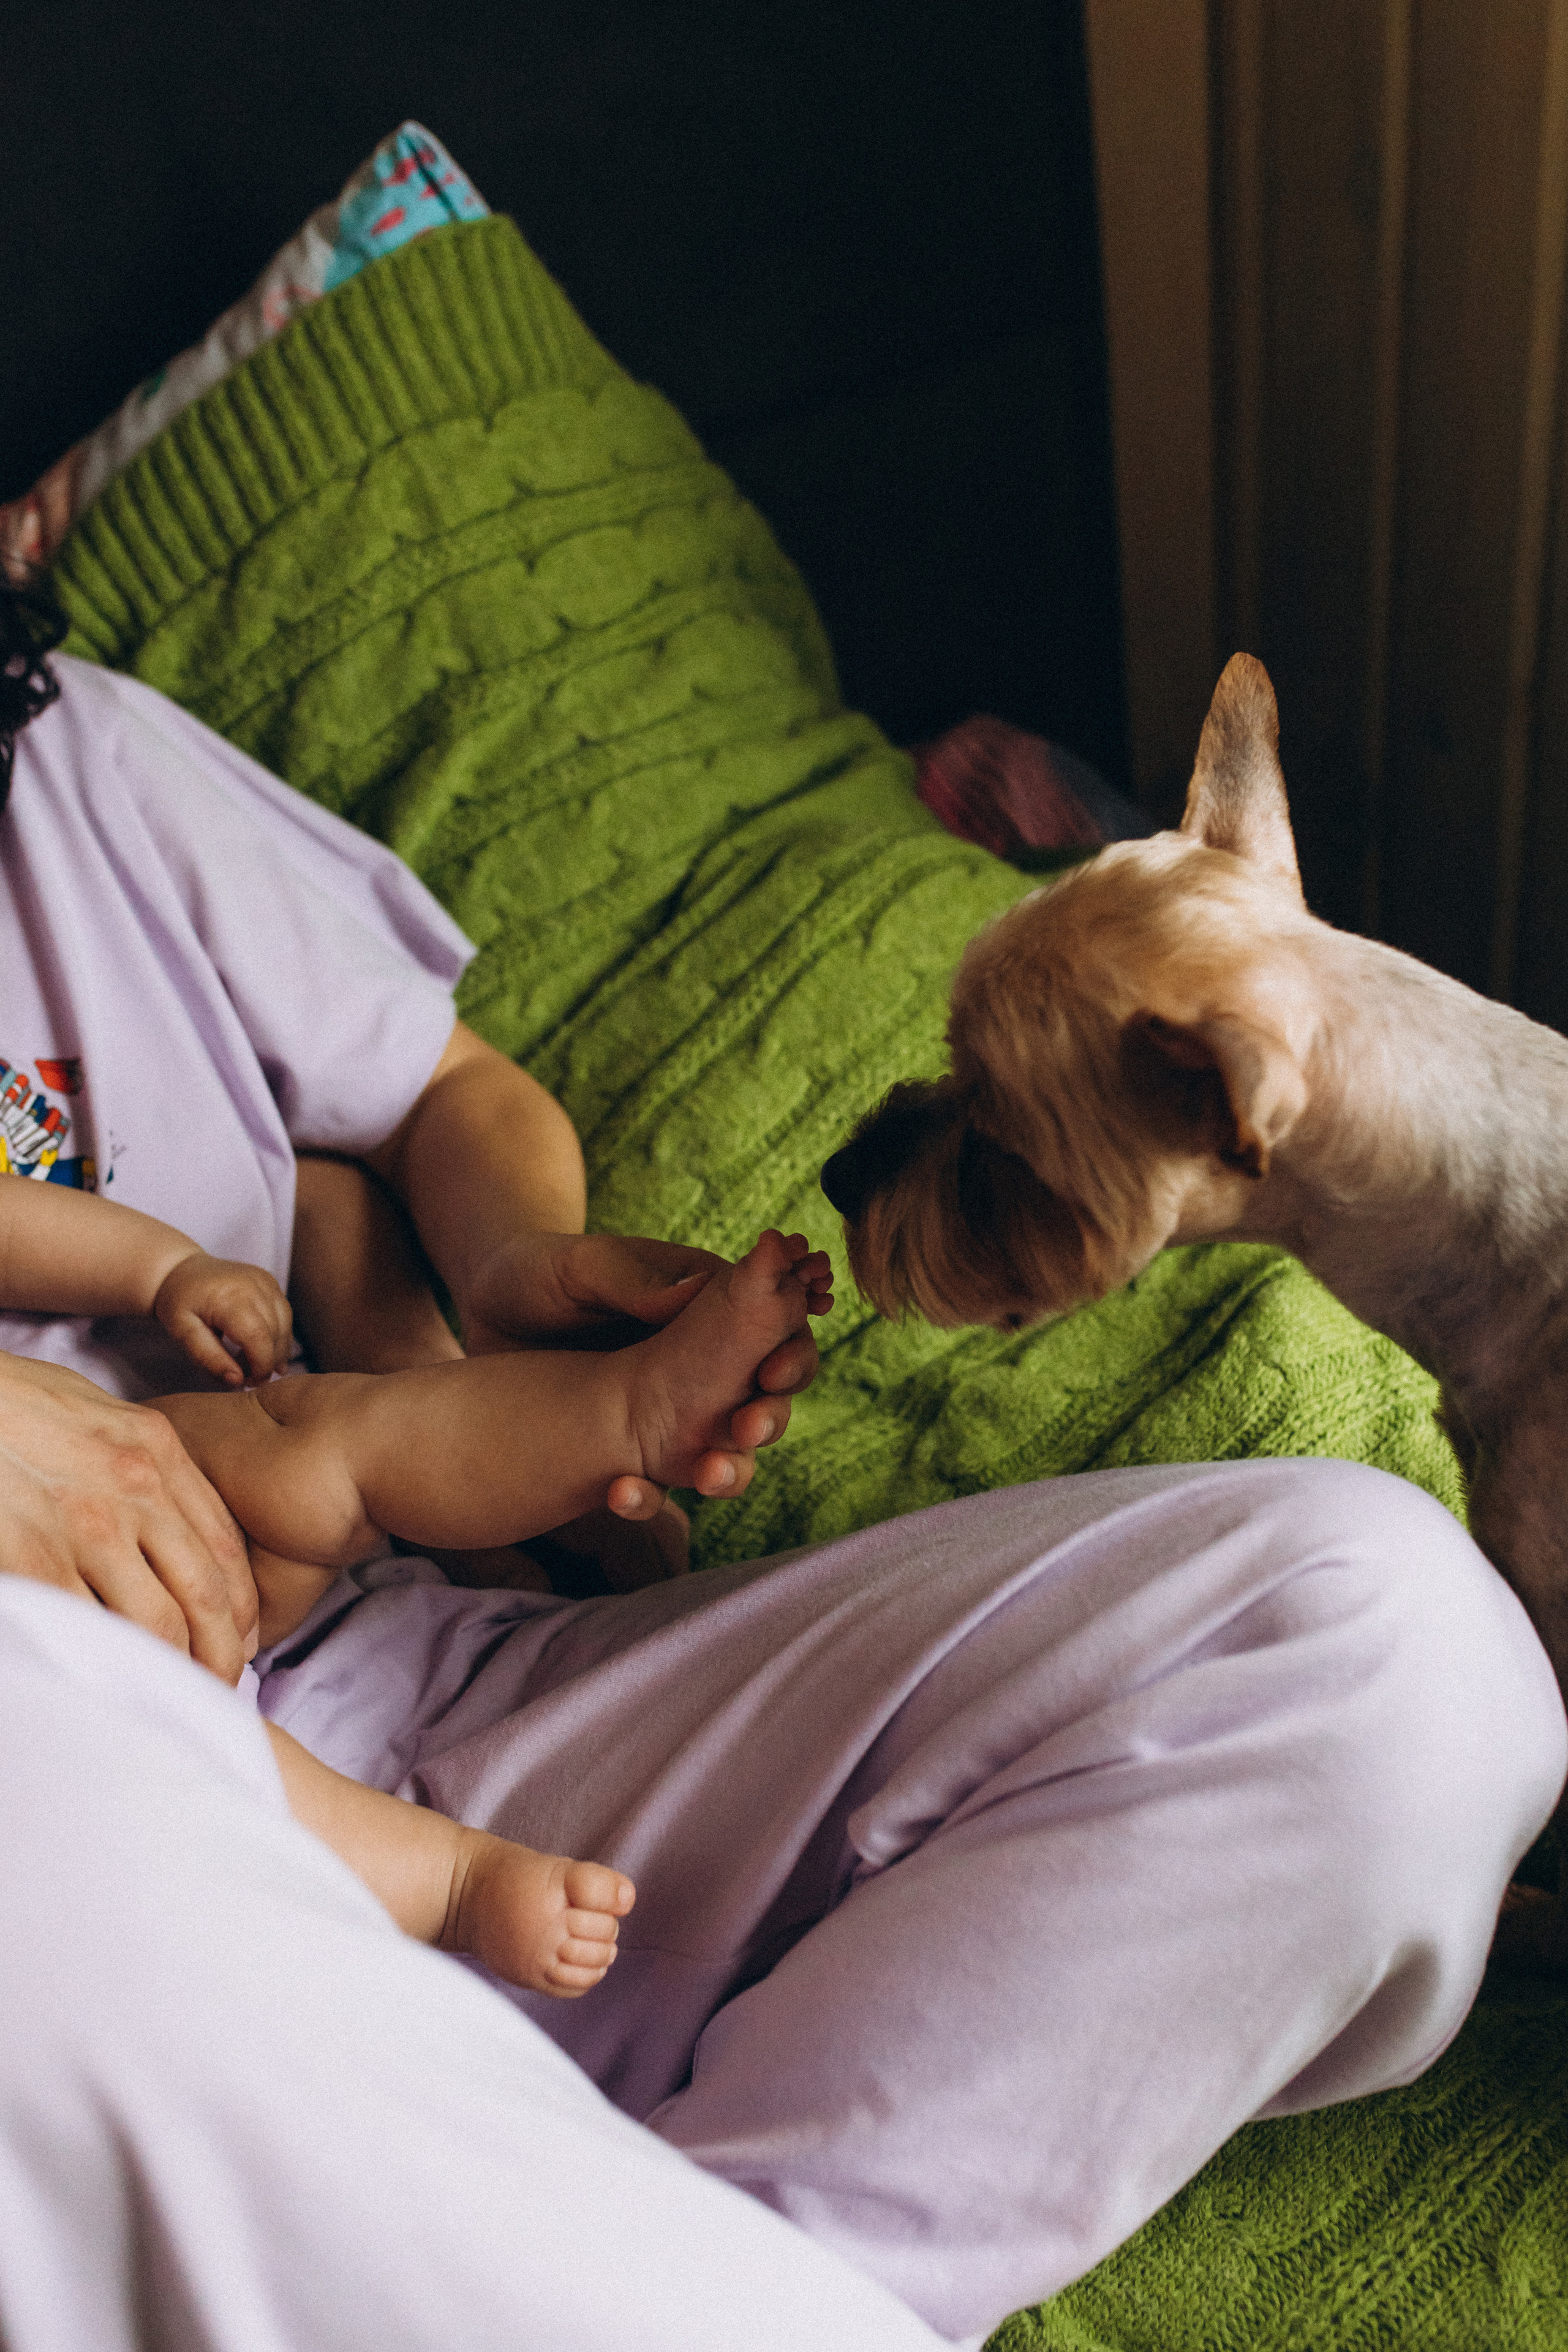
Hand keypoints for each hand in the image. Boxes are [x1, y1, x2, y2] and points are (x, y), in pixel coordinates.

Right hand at [0, 1351, 257, 1680]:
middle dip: (219, 1656)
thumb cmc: (10, 1399)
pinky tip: (104, 1685)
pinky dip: (101, 1665)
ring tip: (165, 1701)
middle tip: (215, 1692)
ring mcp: (85, 1525)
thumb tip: (161, 1514)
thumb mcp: (94, 1409)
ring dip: (167, 1672)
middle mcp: (134, 1487)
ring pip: (154, 1623)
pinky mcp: (33, 1556)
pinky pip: (86, 1629)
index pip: (222, 1544)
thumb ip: (135, 1458)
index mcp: (154, 1449)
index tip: (240, 1642)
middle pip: (203, 1594)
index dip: (239, 1608)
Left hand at [153, 1251, 293, 1385]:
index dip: (261, 1366)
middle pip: (275, 1333)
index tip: (251, 1383)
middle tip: (249, 1378)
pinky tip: (265, 1348)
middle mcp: (253, 1285)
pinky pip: (284, 1314)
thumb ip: (208, 1358)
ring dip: (277, 1350)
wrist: (181, 1269)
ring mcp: (265, 1281)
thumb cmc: (179, 1302)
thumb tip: (237, 1381)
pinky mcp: (270, 1281)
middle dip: (267, 1361)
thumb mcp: (182, 1333)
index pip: (258, 1338)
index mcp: (229, 1298)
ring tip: (257, 1365)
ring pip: (285, 1324)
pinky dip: (279, 1335)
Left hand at [465, 1230, 830, 1515]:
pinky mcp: (630, 1451)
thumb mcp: (575, 1264)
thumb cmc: (533, 1271)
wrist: (480, 1315)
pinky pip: (657, 1483)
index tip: (772, 1374)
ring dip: (729, 1466)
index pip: (775, 1325)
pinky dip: (650, 1497)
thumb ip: (633, 1277)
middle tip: (747, 1429)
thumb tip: (698, 1291)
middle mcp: (700, 1359)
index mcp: (703, 1299)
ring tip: (707, 1474)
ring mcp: (670, 1410)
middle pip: (765, 1394)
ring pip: (726, 1448)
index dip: (788, 1351)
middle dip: (769, 1415)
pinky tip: (623, 1495)